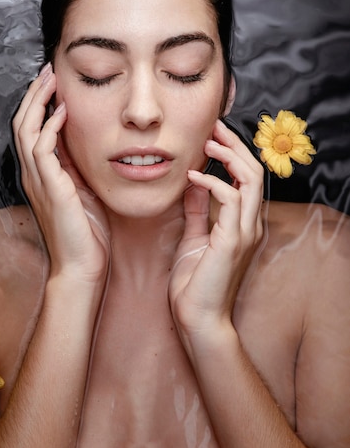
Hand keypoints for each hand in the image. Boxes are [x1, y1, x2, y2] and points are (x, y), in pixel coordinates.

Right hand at [12, 63, 110, 284]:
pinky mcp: (51, 188)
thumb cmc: (86, 232)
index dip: (39, 103)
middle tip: (49, 71)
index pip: (31, 129)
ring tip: (52, 80)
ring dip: (39, 102)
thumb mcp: (83, 190)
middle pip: (23, 123)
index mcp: (41, 174)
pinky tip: (62, 112)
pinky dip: (50, 127)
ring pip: (27, 130)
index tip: (54, 82)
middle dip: (35, 94)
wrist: (83, 266)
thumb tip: (86, 140)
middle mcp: (34, 174)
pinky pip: (43, 149)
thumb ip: (78, 166)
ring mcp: (39, 181)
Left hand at [168, 119, 262, 343]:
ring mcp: (244, 233)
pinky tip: (193, 177)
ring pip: (250, 180)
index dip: (235, 152)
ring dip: (229, 156)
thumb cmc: (194, 283)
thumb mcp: (194, 238)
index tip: (213, 134)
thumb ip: (197, 211)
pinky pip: (230, 199)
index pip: (248, 178)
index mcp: (242, 224)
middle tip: (213, 127)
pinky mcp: (231, 241)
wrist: (198, 320)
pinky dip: (212, 182)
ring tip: (206, 143)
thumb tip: (194, 183)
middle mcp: (249, 225)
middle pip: (254, 172)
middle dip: (235, 145)